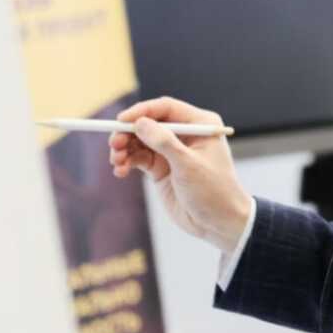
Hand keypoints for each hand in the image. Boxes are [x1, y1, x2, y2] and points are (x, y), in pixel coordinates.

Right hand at [108, 96, 251, 252]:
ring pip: (141, 141)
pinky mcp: (162, 168)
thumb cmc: (214, 191)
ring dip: (125, 149)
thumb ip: (164, 143)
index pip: (166, 109)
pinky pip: (139, 158)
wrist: (219, 224)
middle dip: (129, 132)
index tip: (121, 121)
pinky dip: (127, 162)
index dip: (142, 112)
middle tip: (114, 144)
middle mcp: (185, 134)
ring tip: (116, 161)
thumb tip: (140, 123)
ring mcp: (172, 151)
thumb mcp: (189, 165)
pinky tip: (120, 171)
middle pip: (149, 123)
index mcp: (200, 124)